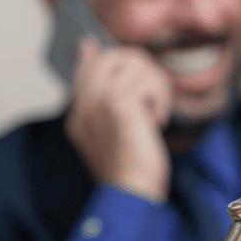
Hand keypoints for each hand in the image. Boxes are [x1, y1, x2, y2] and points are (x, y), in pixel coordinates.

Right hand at [65, 37, 172, 203]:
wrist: (132, 194)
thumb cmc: (130, 170)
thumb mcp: (115, 134)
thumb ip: (111, 102)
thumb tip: (108, 73)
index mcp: (79, 116)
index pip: (85, 68)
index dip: (98, 54)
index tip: (94, 45)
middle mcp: (84, 107)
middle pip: (109, 56)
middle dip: (140, 66)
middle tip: (154, 92)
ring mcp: (98, 103)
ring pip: (134, 64)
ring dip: (156, 86)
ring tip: (156, 113)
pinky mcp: (118, 105)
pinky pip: (148, 81)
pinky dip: (161, 99)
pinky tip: (157, 122)